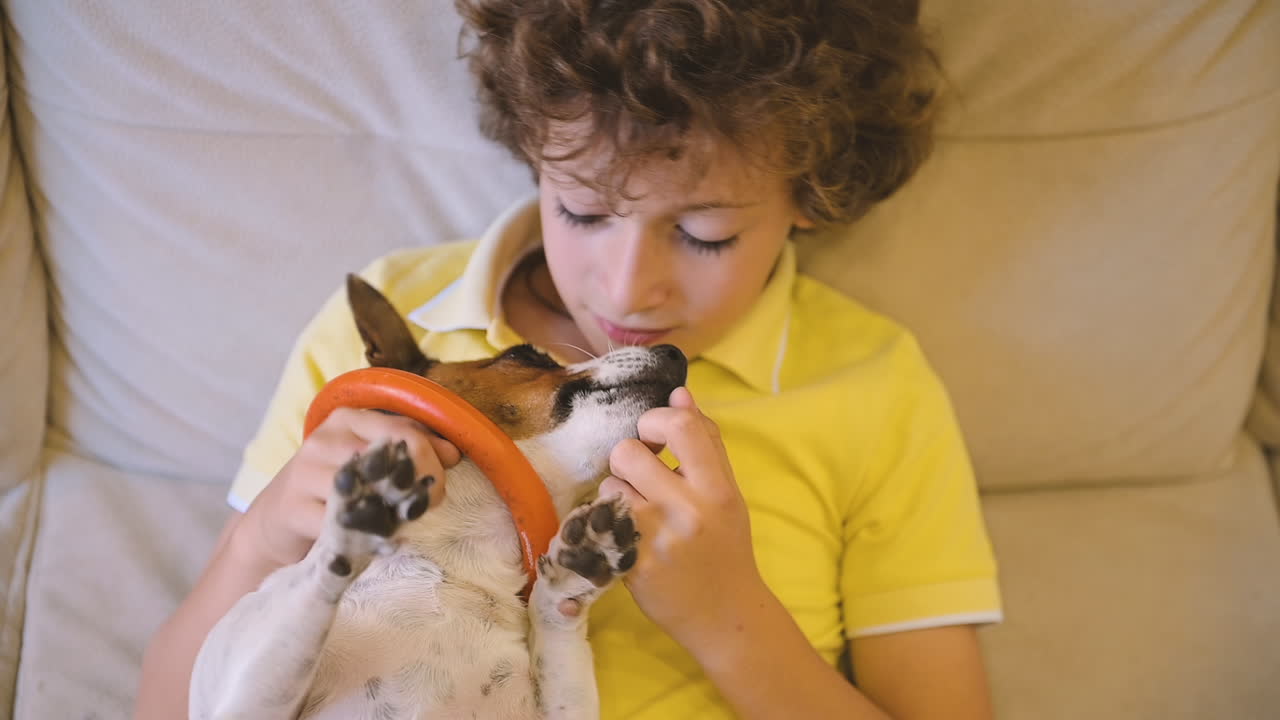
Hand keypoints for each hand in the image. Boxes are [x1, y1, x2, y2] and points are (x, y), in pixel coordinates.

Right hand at [237, 407, 460, 568]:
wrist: (274, 523)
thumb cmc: (335, 489)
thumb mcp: (371, 464)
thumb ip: (410, 450)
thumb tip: (453, 452)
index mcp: (348, 419)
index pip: (402, 430)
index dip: (430, 458)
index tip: (439, 485)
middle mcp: (324, 439)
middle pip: (386, 458)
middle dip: (415, 486)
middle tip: (427, 507)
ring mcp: (303, 472)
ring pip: (364, 490)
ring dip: (390, 513)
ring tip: (399, 524)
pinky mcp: (292, 509)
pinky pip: (341, 524)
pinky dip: (365, 536)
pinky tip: (375, 542)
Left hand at [600, 387, 767, 648]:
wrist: (725, 614)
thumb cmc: (725, 546)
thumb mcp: (727, 493)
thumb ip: (705, 443)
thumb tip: (678, 392)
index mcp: (717, 488)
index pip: (681, 425)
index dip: (656, 420)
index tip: (656, 437)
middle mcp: (688, 510)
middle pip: (628, 452)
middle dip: (629, 459)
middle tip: (643, 479)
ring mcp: (656, 539)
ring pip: (609, 485)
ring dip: (617, 493)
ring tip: (638, 511)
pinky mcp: (631, 564)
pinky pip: (600, 519)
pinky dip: (608, 521)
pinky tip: (627, 534)